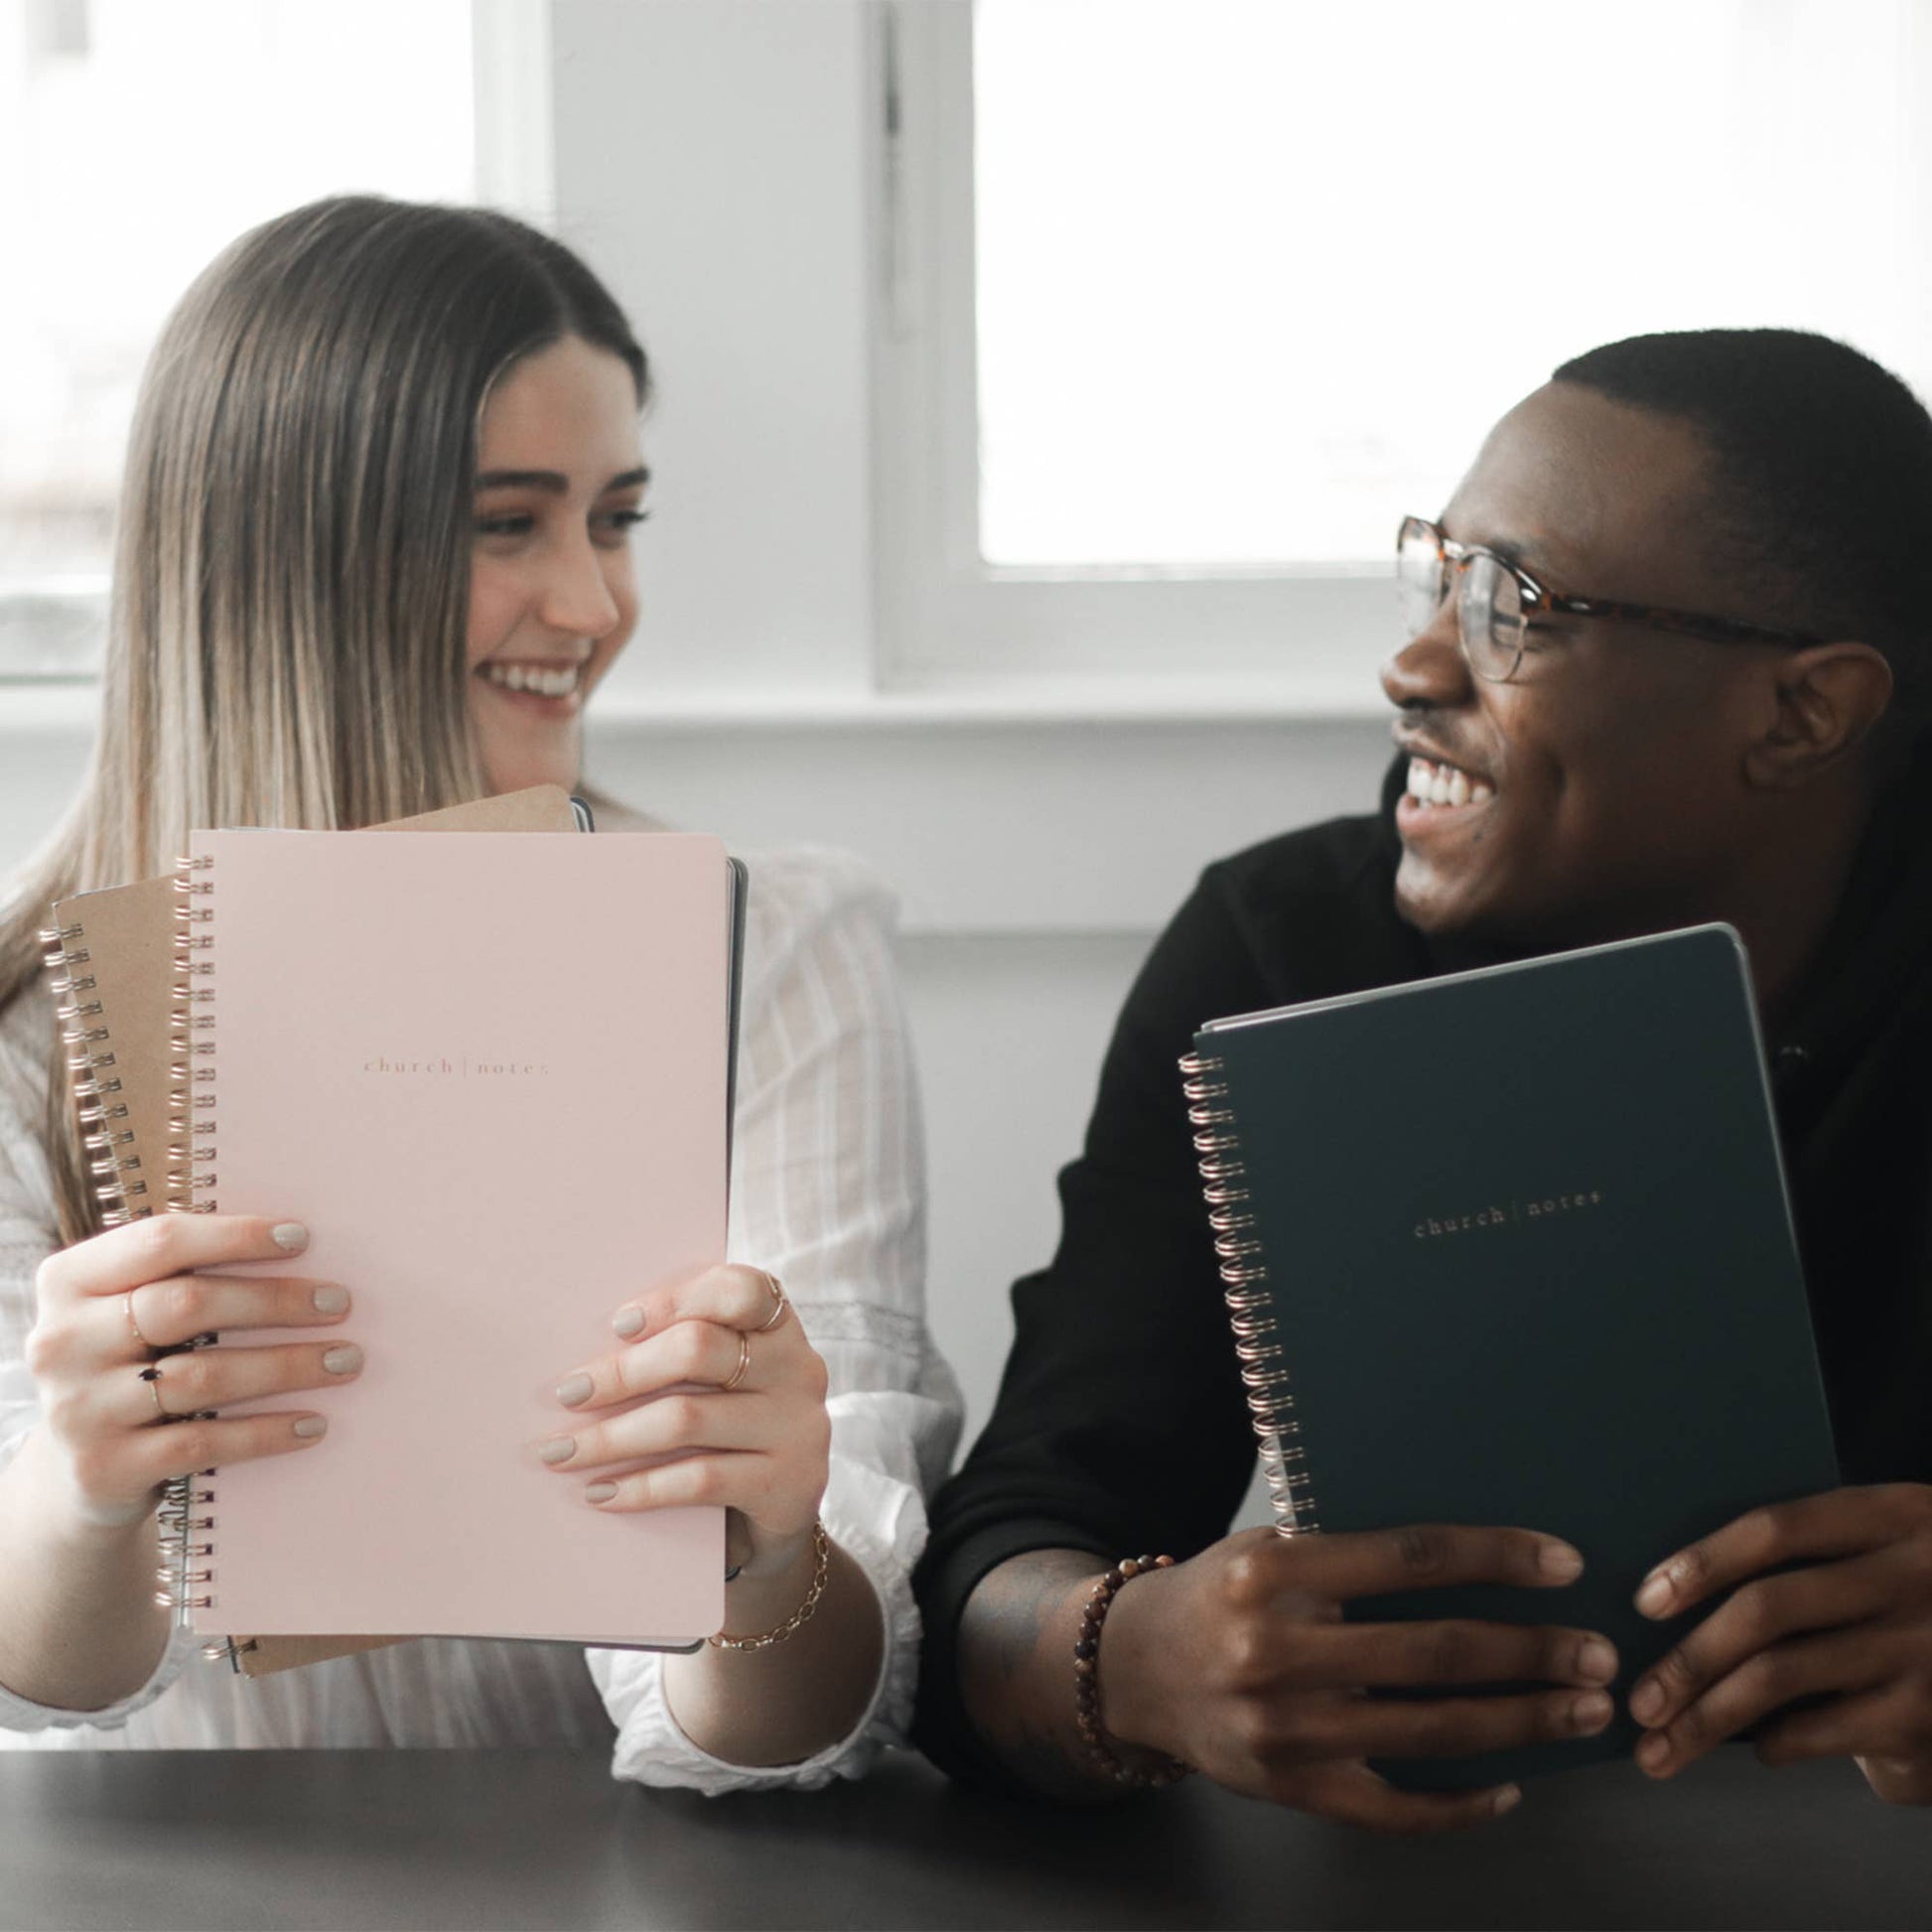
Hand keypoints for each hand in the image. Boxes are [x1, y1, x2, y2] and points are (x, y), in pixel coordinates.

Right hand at [27, 1215, 359, 1529]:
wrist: (80, 1474)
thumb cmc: (131, 1366)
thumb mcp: (132, 1313)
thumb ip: (186, 1276)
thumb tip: (299, 1247)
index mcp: (70, 1282)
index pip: (160, 1241)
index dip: (236, 1236)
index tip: (303, 1238)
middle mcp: (62, 1342)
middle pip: (186, 1304)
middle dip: (274, 1301)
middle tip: (339, 1303)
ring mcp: (78, 1409)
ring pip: (202, 1376)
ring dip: (287, 1366)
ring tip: (344, 1360)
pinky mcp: (104, 1468)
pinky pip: (203, 1441)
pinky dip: (266, 1432)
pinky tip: (313, 1423)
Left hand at [537, 1263, 829, 1577]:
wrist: (780, 1518)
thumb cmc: (729, 1431)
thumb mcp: (720, 1381)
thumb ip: (681, 1351)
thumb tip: (584, 1346)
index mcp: (778, 1326)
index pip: (740, 1289)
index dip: (676, 1300)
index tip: (616, 1325)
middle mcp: (798, 1368)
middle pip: (700, 1349)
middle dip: (622, 1373)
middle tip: (567, 1394)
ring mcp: (798, 1427)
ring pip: (688, 1419)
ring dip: (611, 1438)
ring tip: (560, 1453)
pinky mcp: (789, 1484)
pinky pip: (700, 1480)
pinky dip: (640, 1488)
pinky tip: (599, 1493)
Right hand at [1099, 1523, 1617, 1830]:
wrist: (1130, 1670)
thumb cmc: (1217, 1595)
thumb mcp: (1264, 1547)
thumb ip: (1346, 1552)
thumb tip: (1472, 1553)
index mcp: (1272, 1573)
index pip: (1408, 1558)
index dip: (1494, 1558)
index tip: (1563, 1562)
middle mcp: (1276, 1651)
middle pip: (1433, 1652)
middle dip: (1530, 1653)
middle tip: (1597, 1653)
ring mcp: (1285, 1731)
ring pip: (1430, 1732)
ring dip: (1520, 1723)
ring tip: (1582, 1710)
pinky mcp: (1292, 1790)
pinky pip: (1394, 1810)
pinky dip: (1460, 1804)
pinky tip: (1511, 1786)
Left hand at [1628, 1483, 1931, 1801]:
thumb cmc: (1925, 1597)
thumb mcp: (1892, 1546)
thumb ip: (1816, 1555)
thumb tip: (1679, 1592)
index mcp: (1894, 1515)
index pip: (1777, 1529)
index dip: (1702, 1562)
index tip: (1644, 1602)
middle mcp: (1915, 1578)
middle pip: (1768, 1610)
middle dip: (1687, 1660)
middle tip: (1637, 1699)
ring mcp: (1926, 1650)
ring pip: (1783, 1678)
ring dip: (1707, 1718)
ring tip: (1660, 1745)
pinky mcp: (1929, 1718)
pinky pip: (1823, 1730)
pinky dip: (1776, 1743)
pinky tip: (1759, 1747)